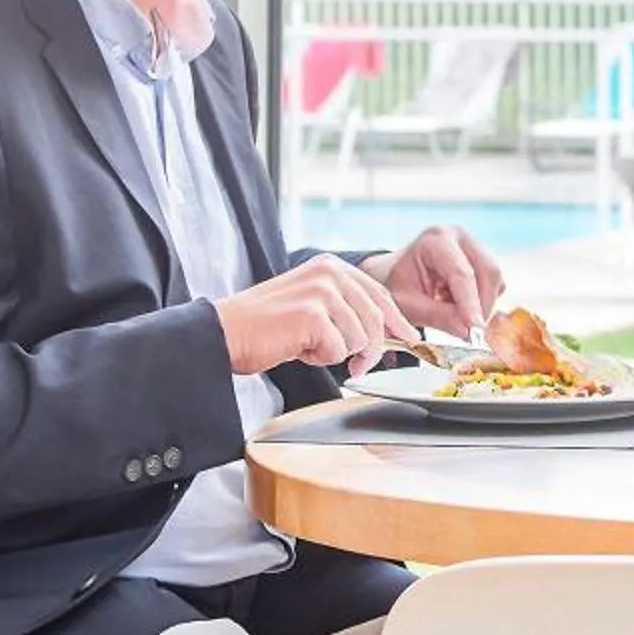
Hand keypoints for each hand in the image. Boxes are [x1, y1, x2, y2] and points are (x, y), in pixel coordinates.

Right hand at [215, 254, 416, 375]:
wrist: (223, 333)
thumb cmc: (265, 327)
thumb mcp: (312, 306)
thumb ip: (345, 309)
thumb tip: (384, 334)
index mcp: (331, 267)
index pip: (379, 293)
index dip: (397, 320)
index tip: (409, 338)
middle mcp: (329, 273)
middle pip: (376, 318)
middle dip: (371, 350)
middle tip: (357, 367)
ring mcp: (322, 292)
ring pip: (359, 338)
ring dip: (336, 353)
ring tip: (305, 345)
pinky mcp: (313, 315)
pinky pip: (338, 350)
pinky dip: (320, 359)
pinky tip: (296, 349)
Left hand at [362, 225, 503, 340]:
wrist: (395, 274)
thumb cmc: (397, 286)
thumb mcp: (409, 305)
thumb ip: (438, 317)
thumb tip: (468, 332)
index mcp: (435, 240)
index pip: (460, 273)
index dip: (470, 302)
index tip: (475, 329)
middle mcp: (459, 236)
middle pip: (487, 271)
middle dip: (481, 306)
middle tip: (470, 335)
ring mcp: (473, 244)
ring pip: (494, 279)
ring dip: (481, 305)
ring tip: (454, 315)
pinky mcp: (483, 257)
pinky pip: (495, 284)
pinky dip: (482, 301)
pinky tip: (457, 304)